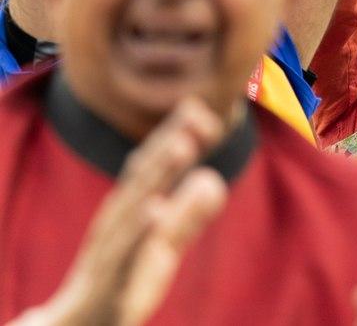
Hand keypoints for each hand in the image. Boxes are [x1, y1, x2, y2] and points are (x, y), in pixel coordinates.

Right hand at [20, 100, 227, 325]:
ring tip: (183, 145)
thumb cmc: (121, 283)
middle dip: (168, 142)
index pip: (151, 167)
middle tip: (196, 114)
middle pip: (144, 176)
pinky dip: (142, 231)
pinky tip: (157, 210)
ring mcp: (112, 250)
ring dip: (159, 173)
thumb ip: (187, 215)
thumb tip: (212, 180)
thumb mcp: (161, 247)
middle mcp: (117, 222)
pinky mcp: (112, 282)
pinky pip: (127, 254)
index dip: (173, 136)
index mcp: (129, 211)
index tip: (200, 107)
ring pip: (136, 205)